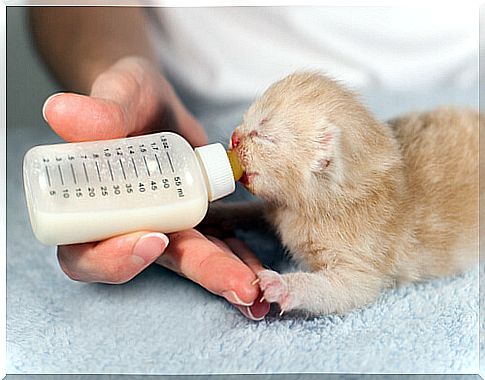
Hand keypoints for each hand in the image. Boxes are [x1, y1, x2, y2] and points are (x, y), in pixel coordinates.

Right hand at [42, 56, 269, 319]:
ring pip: (192, 258)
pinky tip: (261, 268)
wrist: (155, 101)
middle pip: (153, 260)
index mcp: (89, 207)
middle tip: (239, 286)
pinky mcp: (195, 219)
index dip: (111, 259)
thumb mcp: (117, 93)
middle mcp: (127, 224)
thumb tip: (61, 112)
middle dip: (198, 273)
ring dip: (226, 275)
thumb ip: (101, 108)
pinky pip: (216, 243)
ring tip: (259, 288)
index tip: (151, 239)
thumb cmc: (127, 97)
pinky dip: (238, 256)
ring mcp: (165, 224)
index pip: (85, 252)